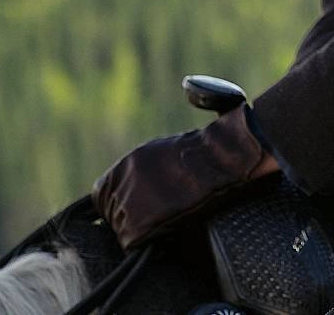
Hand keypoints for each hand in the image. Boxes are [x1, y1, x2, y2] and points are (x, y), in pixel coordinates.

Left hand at [91, 105, 274, 249]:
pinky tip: (164, 234)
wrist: (229, 159)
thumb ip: (166, 139)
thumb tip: (185, 91)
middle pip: (110, 213)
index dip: (120, 204)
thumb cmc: (219, 144)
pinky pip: (130, 241)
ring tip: (162, 226)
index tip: (140, 208)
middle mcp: (125, 177)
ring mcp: (131, 198)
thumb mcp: (184, 134)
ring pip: (120, 228)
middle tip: (154, 220)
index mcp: (131, 160)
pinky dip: (144, 242)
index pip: (103, 193)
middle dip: (128, 219)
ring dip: (137, 231)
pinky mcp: (141, 220)